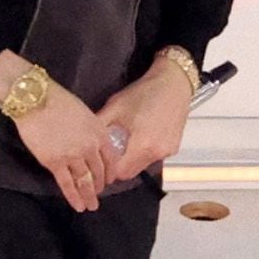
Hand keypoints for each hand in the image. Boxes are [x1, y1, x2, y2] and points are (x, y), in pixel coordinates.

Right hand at [9, 86, 115, 212]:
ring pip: (85, 181)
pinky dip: (73, 196)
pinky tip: (78, 205)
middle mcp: (90, 148)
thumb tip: (93, 143)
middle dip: (100, 186)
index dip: (110, 172)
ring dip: (89, 195)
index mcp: (99, 134)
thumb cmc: (59, 101)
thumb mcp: (86, 114)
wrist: (37, 100)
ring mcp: (73, 156)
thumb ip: (92, 131)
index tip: (109, 180)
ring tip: (91, 206)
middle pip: (99, 172)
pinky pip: (67, 183)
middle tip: (98, 196)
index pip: (111, 159)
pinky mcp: (55, 162)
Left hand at [98, 59, 196, 181]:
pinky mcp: (173, 148)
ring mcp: (167, 152)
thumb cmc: (144, 93)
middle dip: (118, 167)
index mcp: (141, 144)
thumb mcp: (115, 106)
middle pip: (130, 173)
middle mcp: (156, 153)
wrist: (174, 85)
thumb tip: (85, 140)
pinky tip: (143, 136)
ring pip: (142, 166)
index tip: (100, 162)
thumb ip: (100, 126)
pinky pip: (153, 158)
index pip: (119, 172)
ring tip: (127, 142)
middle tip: (110, 151)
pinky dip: (144, 153)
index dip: (107, 170)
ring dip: (132, 160)